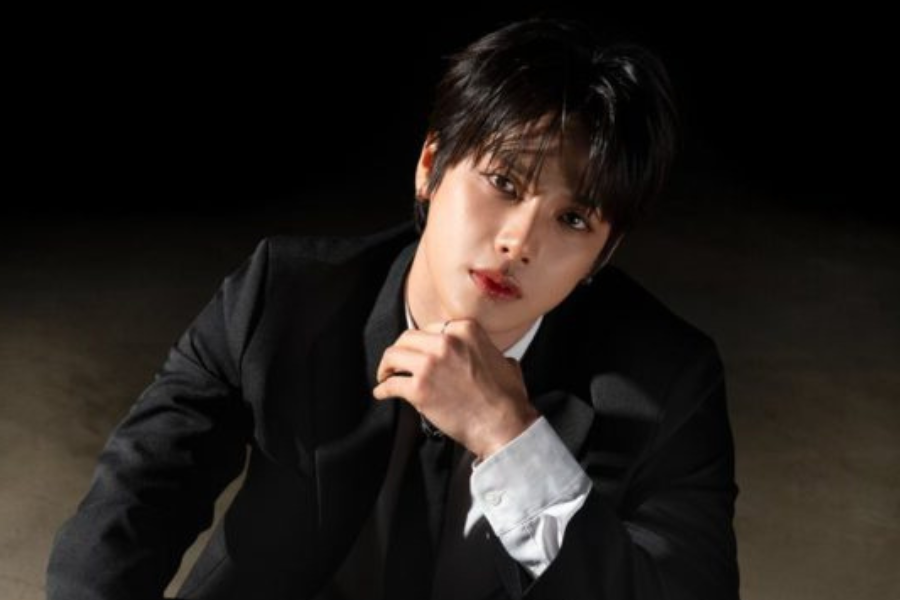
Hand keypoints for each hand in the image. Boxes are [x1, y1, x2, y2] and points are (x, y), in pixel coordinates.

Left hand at [372, 319, 537, 458]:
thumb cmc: (507, 400)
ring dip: (386, 366)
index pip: (431, 327)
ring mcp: (430, 364)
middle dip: (401, 350)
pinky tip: (382, 393)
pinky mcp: (418, 388)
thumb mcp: (504, 362)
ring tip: (385, 375)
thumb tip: (487, 356)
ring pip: (393, 355)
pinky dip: (383, 389)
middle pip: (408, 338)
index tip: (418, 351)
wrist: (504, 425)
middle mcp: (445, 342)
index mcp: (465, 330)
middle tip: (397, 362)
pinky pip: (390, 385)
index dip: (422, 341)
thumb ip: (489, 353)